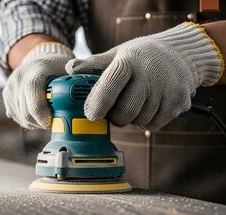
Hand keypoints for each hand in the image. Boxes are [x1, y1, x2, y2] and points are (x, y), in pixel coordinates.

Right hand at [3, 43, 74, 128]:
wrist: (41, 57)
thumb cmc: (59, 66)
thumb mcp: (71, 70)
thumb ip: (78, 83)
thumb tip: (90, 102)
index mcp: (38, 67)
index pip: (32, 89)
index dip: (40, 109)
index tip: (51, 122)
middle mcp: (20, 75)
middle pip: (25, 109)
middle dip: (40, 122)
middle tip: (54, 123)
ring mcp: (11, 85)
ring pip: (21, 116)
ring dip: (35, 123)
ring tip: (48, 118)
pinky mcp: (7, 94)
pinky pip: (16, 116)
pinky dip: (28, 121)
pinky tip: (38, 116)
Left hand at [66, 23, 222, 129]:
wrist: (182, 53)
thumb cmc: (141, 56)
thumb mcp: (117, 54)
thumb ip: (93, 63)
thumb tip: (70, 68)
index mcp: (129, 61)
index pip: (110, 86)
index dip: (98, 104)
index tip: (92, 115)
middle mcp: (149, 74)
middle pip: (125, 112)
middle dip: (115, 117)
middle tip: (114, 111)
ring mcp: (167, 89)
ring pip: (139, 121)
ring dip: (131, 119)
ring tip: (134, 103)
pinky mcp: (179, 102)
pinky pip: (154, 124)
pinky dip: (146, 121)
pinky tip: (147, 107)